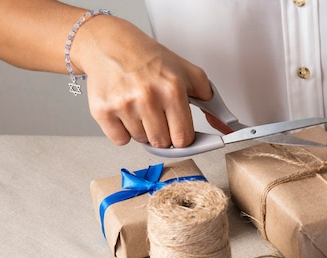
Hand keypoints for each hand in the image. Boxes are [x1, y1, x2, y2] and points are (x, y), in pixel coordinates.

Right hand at [75, 16, 211, 147]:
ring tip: (140, 106)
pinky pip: (120, 140)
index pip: (183, 138)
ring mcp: (123, 105)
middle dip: (163, 133)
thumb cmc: (150, 60)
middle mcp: (147, 97)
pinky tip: (124, 110)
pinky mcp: (102, 110)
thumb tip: (224, 125)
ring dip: (143, 130)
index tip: (179, 131)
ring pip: (141, 141)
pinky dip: (123, 131)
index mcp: (172, 89)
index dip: (182, 137)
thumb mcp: (188, 73)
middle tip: (157, 113)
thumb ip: (210, 100)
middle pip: (162, 143)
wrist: (111, 44)